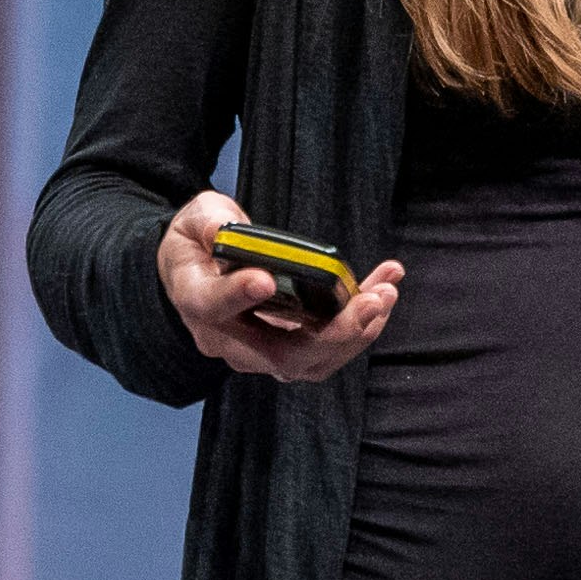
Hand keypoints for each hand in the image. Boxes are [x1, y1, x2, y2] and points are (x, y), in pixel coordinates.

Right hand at [161, 187, 401, 379]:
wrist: (198, 274)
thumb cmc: (198, 245)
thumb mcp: (194, 220)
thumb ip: (208, 222)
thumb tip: (224, 230)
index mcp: (196, 302)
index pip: (213, 307)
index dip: (238, 296)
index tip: (266, 280)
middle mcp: (228, 341)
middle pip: (282, 355)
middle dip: (335, 333)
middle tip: (373, 300)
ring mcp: (260, 352)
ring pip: (314, 359)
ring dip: (358, 331)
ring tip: (386, 291)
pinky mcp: (289, 349)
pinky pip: (328, 348)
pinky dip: (360, 325)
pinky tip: (382, 291)